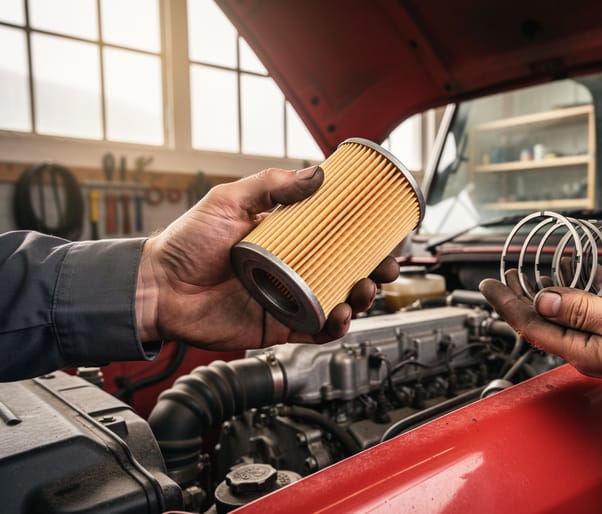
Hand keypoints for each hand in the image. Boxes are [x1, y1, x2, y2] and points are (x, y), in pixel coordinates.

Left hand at [136, 166, 399, 350]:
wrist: (156, 289)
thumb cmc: (184, 244)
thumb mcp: (229, 200)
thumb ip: (271, 186)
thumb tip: (316, 173)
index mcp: (287, 239)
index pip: (337, 236)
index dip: (365, 236)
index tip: (385, 232)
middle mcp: (293, 269)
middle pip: (347, 270)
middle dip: (374, 270)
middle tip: (386, 265)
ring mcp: (287, 298)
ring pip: (339, 300)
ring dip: (361, 297)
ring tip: (364, 289)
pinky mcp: (278, 325)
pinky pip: (316, 330)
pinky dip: (335, 326)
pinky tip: (342, 315)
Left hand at [479, 272, 601, 421]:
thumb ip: (582, 309)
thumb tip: (544, 301)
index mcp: (585, 351)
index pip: (532, 327)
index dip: (508, 304)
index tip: (490, 285)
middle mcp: (590, 354)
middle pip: (544, 324)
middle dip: (521, 298)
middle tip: (507, 276)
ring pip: (566, 319)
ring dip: (550, 295)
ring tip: (538, 273)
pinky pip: (590, 318)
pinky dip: (580, 298)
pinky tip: (583, 282)